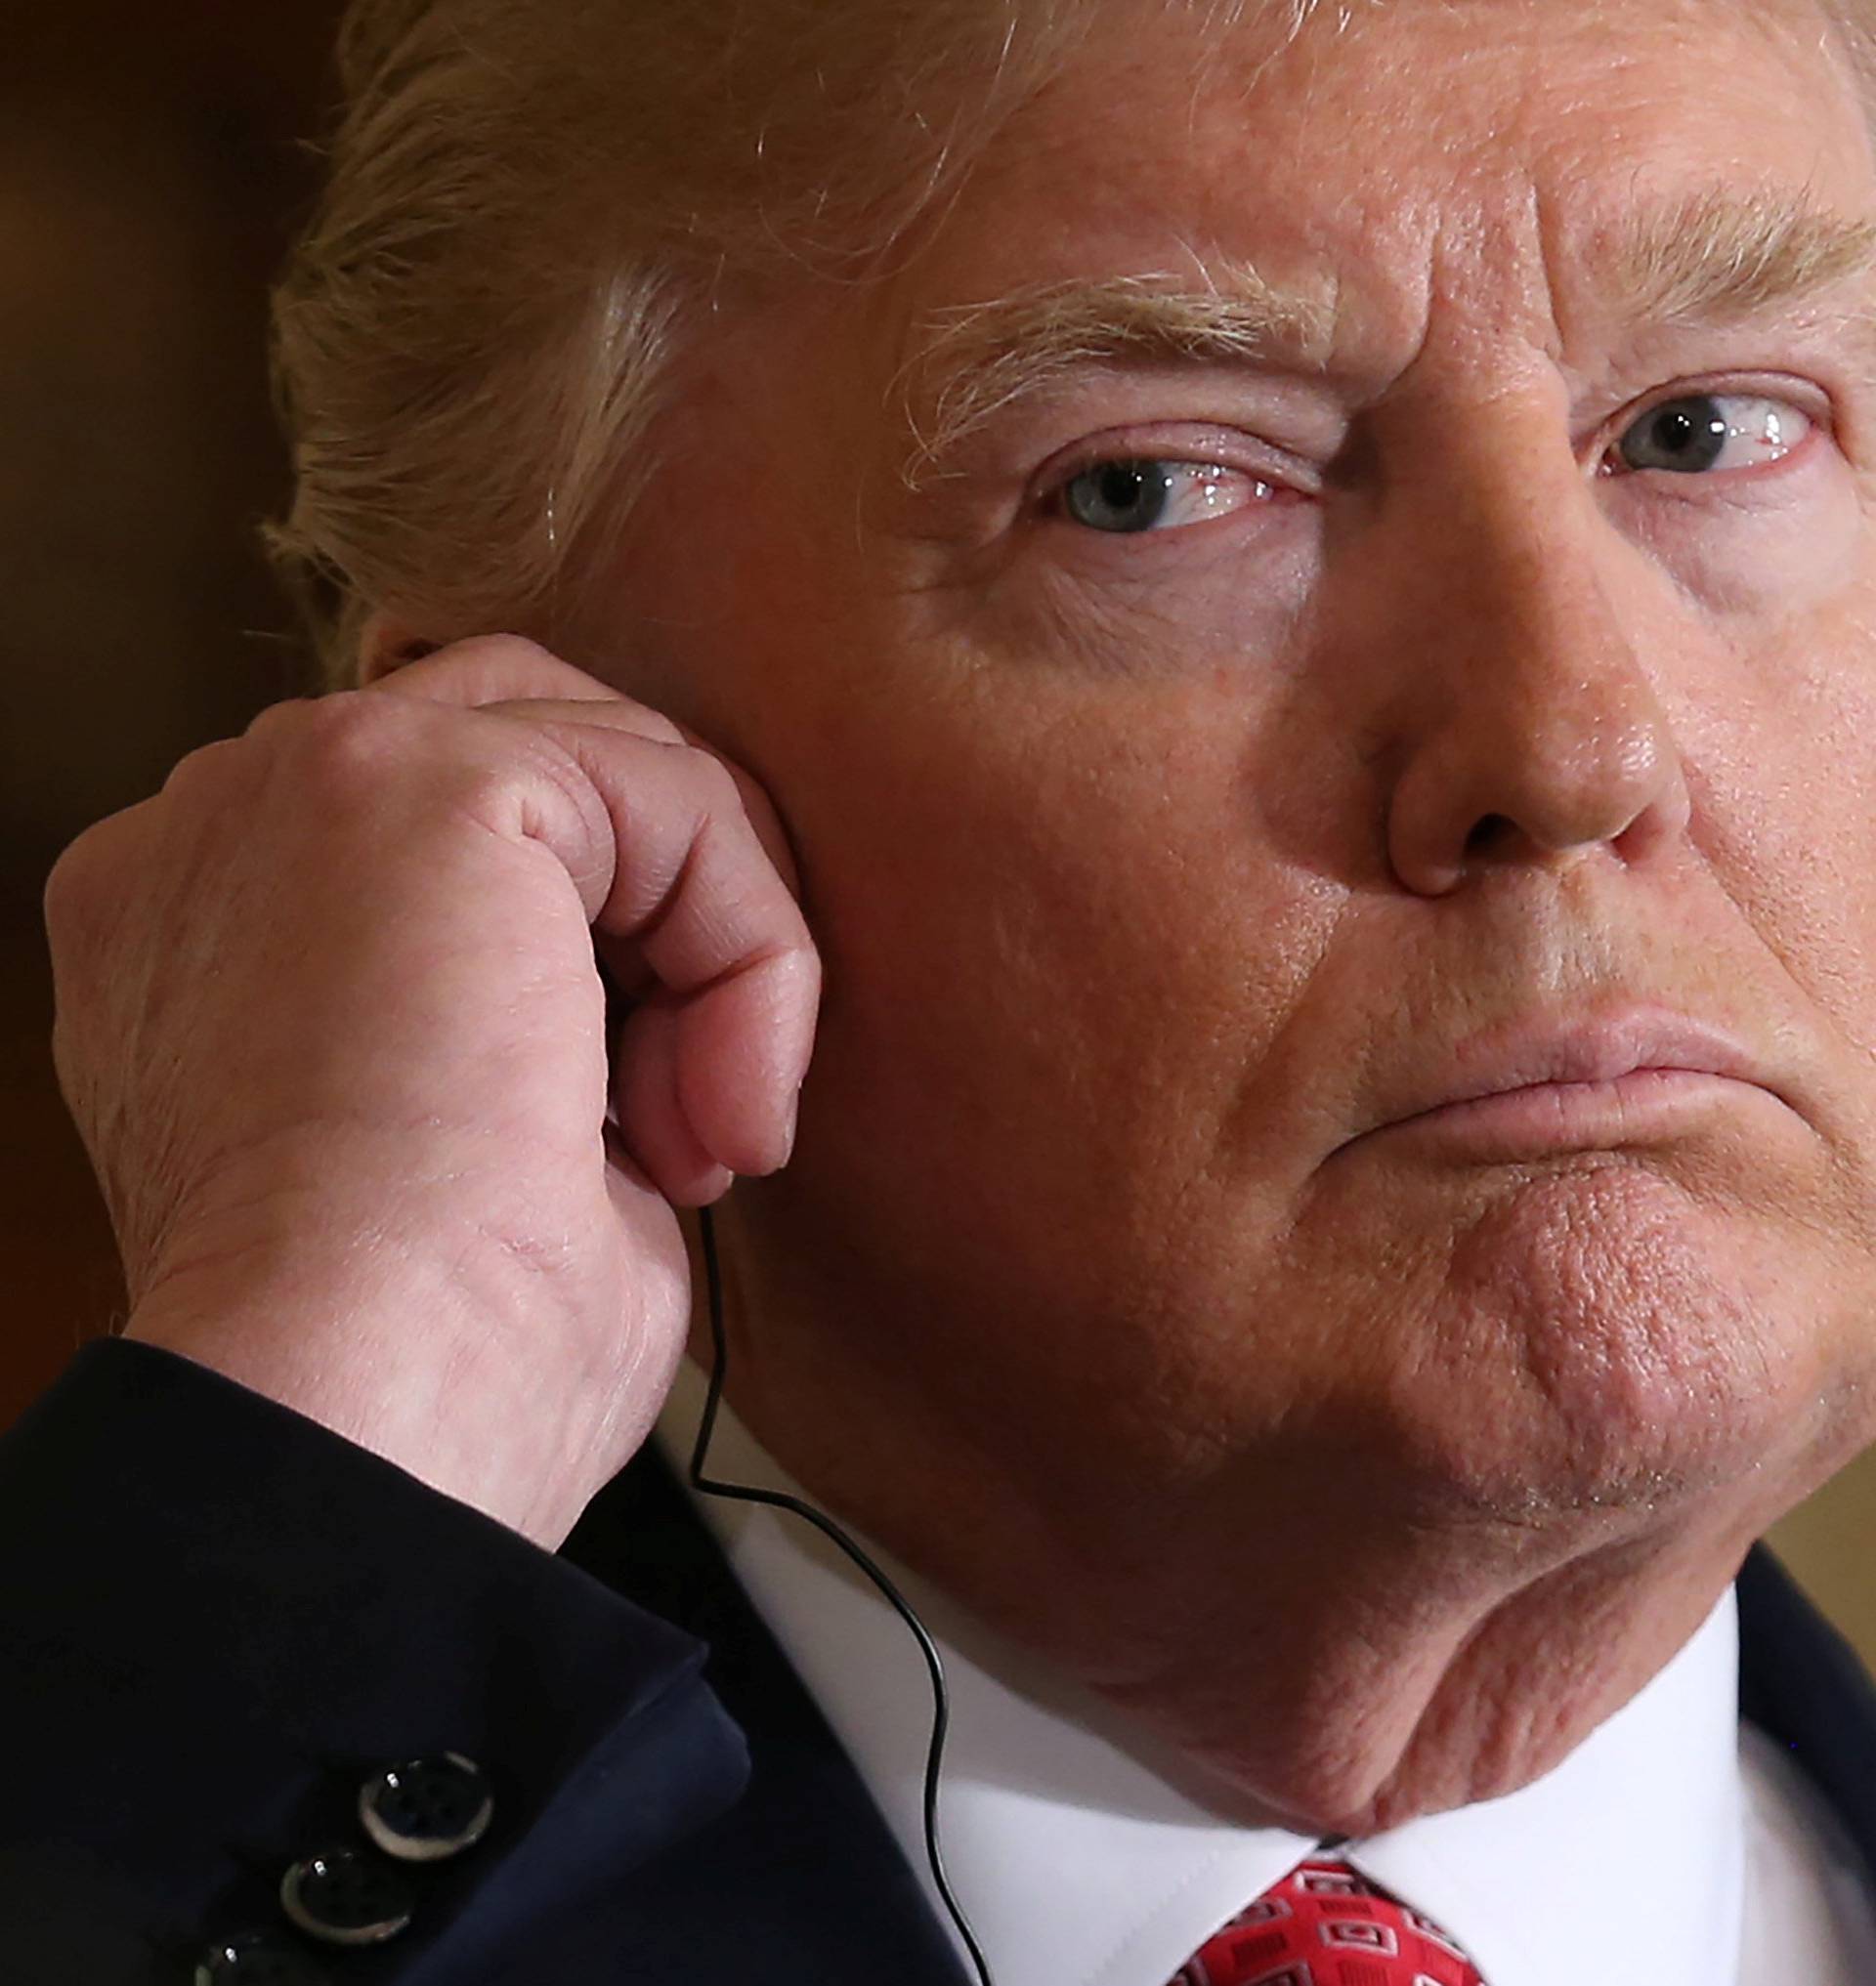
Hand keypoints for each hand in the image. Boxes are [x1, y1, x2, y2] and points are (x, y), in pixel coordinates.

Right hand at [42, 637, 819, 1545]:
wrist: (359, 1417)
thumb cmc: (423, 1353)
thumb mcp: (459, 1153)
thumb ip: (511, 1021)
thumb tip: (642, 1000)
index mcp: (202, 933)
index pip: (448, 850)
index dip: (592, 961)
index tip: (632, 1140)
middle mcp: (224, 831)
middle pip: (530, 758)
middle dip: (664, 913)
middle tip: (709, 1100)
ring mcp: (298, 784)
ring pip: (615, 770)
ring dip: (715, 951)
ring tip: (705, 1135)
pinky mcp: (415, 780)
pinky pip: (672, 795)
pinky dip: (749, 945)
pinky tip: (715, 1109)